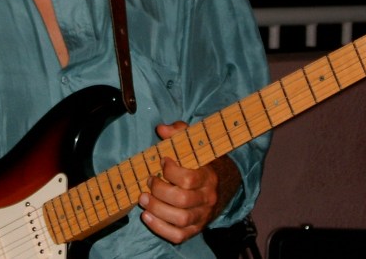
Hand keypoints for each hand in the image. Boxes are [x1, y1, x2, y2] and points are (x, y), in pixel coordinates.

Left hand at [137, 121, 221, 244]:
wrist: (222, 183)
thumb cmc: (201, 161)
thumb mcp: (193, 142)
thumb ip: (178, 132)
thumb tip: (161, 129)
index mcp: (208, 176)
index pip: (189, 178)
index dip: (171, 171)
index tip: (162, 161)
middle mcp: (207, 197)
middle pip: (183, 200)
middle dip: (160, 191)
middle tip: (149, 181)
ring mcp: (202, 215)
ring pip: (181, 219)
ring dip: (157, 210)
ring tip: (143, 199)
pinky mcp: (195, 228)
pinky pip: (179, 235)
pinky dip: (160, 228)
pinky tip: (147, 216)